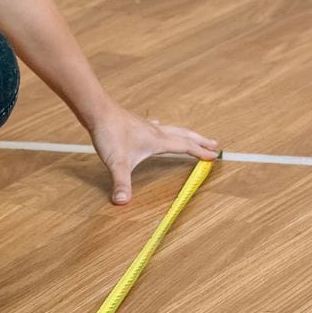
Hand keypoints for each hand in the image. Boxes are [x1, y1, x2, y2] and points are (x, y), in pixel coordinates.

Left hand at [89, 103, 218, 204]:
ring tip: (193, 137)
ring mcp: (147, 126)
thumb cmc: (109, 134)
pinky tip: (158, 126)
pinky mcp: (137, 123)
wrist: (97, 111)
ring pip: (173, 129)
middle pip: (184, 135)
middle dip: (200, 141)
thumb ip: (121, 183)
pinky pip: (156, 126)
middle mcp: (156, 131)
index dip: (200, 152)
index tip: (214, 157)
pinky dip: (164, 128)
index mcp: (158, 141)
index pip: (185, 147)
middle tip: (214, 144)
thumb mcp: (117, 163)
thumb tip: (122, 201)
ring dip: (186, 134)